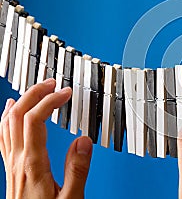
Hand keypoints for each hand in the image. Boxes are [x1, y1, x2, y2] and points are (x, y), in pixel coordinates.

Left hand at [0, 79, 92, 198]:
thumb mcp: (71, 198)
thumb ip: (78, 169)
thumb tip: (83, 140)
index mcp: (33, 164)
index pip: (35, 120)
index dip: (50, 101)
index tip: (65, 93)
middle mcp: (18, 160)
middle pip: (18, 115)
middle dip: (35, 93)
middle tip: (52, 84)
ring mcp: (11, 163)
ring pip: (7, 122)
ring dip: (22, 101)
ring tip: (36, 90)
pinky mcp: (11, 167)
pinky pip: (3, 135)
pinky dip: (7, 117)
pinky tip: (11, 110)